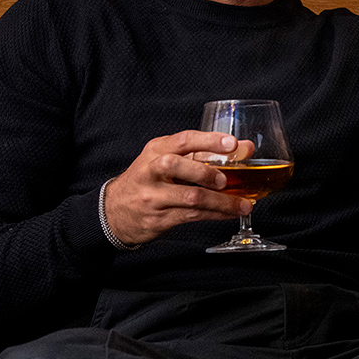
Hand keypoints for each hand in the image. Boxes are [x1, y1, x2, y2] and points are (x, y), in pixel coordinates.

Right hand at [102, 130, 255, 246]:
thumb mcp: (167, 158)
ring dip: (222, 202)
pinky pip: (192, 216)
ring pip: (190, 197)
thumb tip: (245, 147)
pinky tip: (230, 213)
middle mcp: (151, 171)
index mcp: (156, 150)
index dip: (209, 140)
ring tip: (243, 204)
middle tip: (225, 180)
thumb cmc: (148, 180)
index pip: (183, 140)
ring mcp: (153, 196)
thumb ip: (203, 152)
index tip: (232, 144)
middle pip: (177, 166)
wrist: (113, 211)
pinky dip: (216, 214)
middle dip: (206, 172)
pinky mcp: (158, 218)